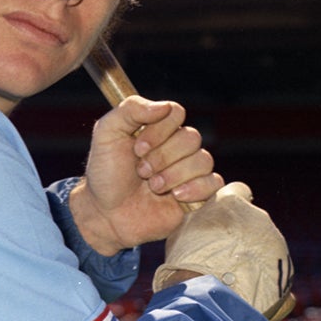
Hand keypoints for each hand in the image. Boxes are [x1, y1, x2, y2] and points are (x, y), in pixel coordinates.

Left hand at [69, 96, 222, 254]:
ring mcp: (189, 170)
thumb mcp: (106, 135)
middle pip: (191, 137)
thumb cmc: (105, 174)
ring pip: (203, 160)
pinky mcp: (197, 194)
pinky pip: (214, 183)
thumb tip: (164, 107)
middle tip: (141, 171)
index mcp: (158, 128)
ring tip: (153, 187)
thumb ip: (130, 110)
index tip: (137, 148)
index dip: (159, 130)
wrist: (106, 214)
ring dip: (173, 175)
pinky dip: (195, 188)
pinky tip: (175, 196)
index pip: (176, 113)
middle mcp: (177, 147)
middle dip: (162, 157)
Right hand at [153, 182, 294, 320]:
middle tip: (222, 250)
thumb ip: (198, 218)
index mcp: (230, 201)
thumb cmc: (187, 260)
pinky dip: (260, 268)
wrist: (208, 293)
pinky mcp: (283, 261)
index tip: (220, 217)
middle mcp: (256, 214)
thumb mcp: (182, 229)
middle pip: (250, 217)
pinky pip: (271, 259)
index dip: (228, 204)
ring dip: (250, 250)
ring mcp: (272, 237)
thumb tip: (201, 217)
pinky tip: (243, 281)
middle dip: (240, 230)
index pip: (237, 190)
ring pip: (262, 238)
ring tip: (231, 271)